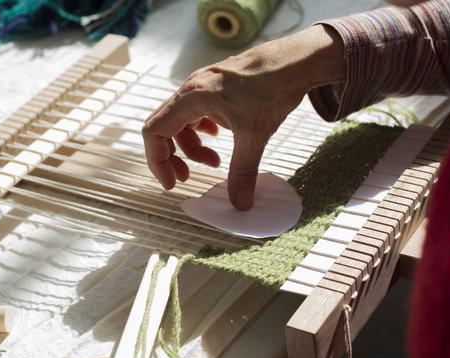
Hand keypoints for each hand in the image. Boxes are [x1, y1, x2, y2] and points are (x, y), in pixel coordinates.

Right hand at [142, 24, 344, 209]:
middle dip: (173, 157)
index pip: (154, 131)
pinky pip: (196, 114)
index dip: (158, 161)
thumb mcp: (255, 135)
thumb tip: (240, 204)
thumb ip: (243, 172)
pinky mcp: (215, 88)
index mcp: (192, 98)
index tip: (172, 183)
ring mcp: (202, 87)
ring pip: (182, 123)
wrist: (295, 60)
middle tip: (187, 178)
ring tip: (216, 163)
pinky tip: (220, 139)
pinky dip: (202, 132)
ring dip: (193, 147)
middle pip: (164, 129)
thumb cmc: (273, 87)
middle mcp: (191, 90)